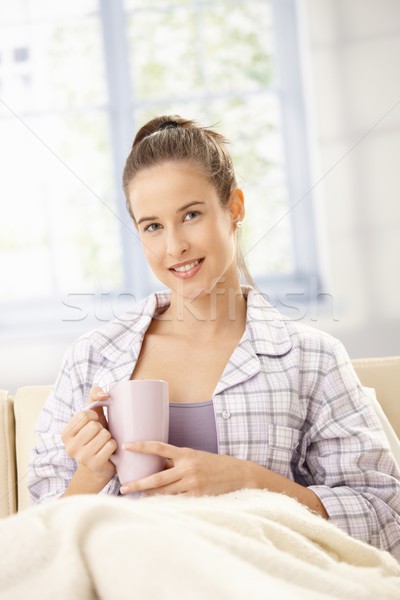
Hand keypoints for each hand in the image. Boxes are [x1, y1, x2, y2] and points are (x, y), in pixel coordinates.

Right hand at [61, 386, 116, 480]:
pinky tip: (108, 452)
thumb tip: (103, 395)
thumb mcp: (93, 415)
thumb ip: (94, 396)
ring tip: (103, 444)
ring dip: (108, 437)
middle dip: (101, 428)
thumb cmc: (96, 435)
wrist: (100, 464)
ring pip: (104, 435)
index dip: (93, 416)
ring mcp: (81, 458)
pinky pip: (111, 445)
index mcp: (65, 434)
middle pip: (94, 426)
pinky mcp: (95, 465)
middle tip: (99, 436)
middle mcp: (69, 447)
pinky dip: (114, 446)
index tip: (93, 423)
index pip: (84, 415)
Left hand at [119, 441, 250, 495]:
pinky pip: (176, 501)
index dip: (142, 446)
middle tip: (123, 487)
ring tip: (136, 497)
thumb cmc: (214, 464)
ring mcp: (192, 484)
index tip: (126, 445)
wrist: (239, 475)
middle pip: (157, 478)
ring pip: (164, 492)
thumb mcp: (196, 456)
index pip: (159, 447)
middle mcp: (187, 468)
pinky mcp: (197, 497)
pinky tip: (156, 506)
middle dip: (138, 484)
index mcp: (186, 454)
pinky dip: (165, 503)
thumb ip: (177, 460)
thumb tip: (157, 464)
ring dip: (149, 496)